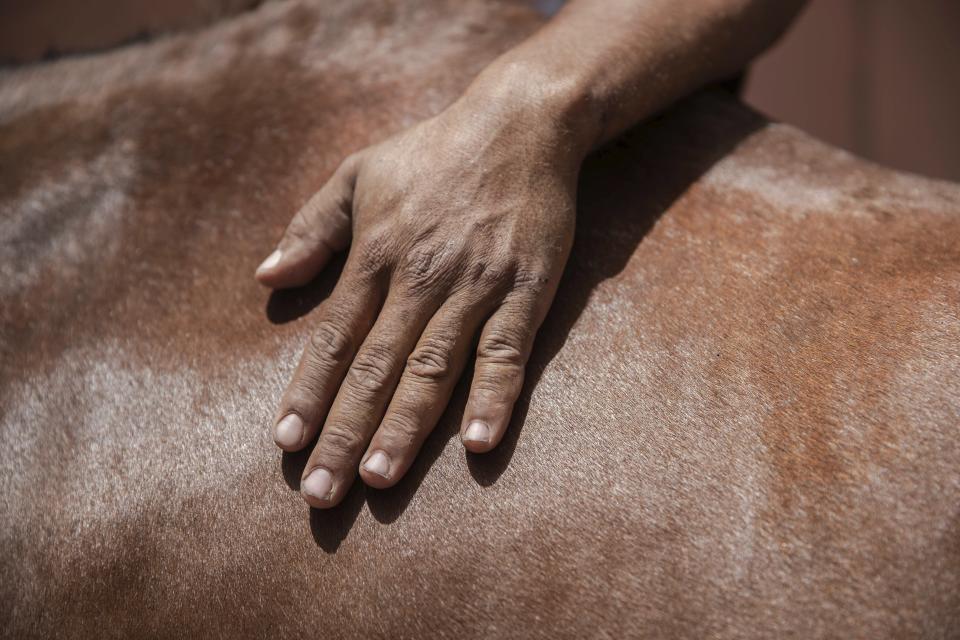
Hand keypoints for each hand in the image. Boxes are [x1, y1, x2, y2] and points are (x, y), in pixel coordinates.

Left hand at [256, 80, 582, 507]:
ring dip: (405, 427)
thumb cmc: (432, 152)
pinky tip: (481, 443)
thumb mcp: (357, 173)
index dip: (308, 394)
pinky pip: (508, 351)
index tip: (286, 445)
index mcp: (375, 255)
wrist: (519, 123)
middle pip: (375, 368)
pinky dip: (495, 396)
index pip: (334, 339)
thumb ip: (312, 228)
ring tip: (379, 479)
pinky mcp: (525, 290)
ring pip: (433, 369)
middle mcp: (418, 279)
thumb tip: (266, 278)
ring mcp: (474, 287)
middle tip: (321, 494)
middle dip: (344, 433)